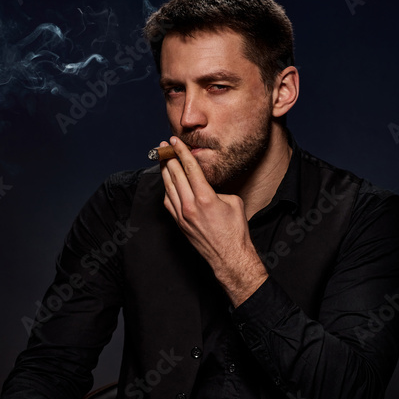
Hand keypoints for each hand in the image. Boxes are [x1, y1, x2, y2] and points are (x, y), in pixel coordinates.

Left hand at [160, 136, 267, 305]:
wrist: (229, 256)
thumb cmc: (235, 230)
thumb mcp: (233, 201)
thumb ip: (217, 189)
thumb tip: (207, 184)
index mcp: (205, 198)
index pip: (189, 168)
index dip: (181, 152)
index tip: (174, 141)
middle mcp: (190, 206)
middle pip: (174, 175)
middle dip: (168, 157)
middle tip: (163, 145)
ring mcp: (182, 216)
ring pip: (168, 187)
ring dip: (164, 171)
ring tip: (162, 159)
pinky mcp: (179, 224)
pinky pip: (168, 202)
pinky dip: (166, 188)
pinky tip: (167, 181)